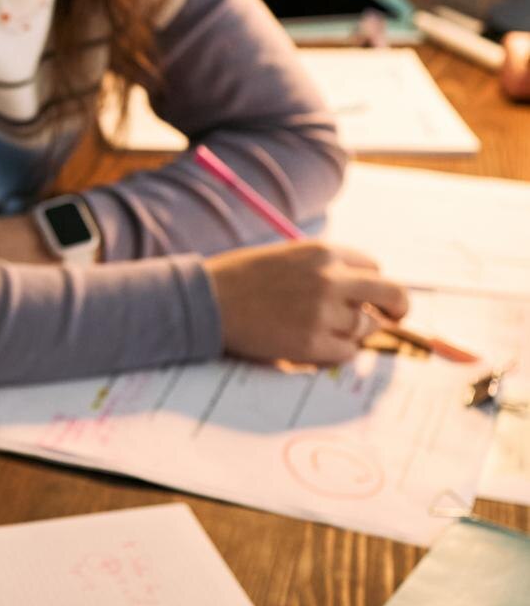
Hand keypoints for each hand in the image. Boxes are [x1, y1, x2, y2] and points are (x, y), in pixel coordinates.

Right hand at [206, 240, 409, 366]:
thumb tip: (363, 293)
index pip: (374, 268)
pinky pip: (347, 353)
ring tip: (324, 329)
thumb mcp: (289, 256)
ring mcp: (323, 314)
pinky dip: (337, 351)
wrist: (207, 301)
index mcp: (324, 253)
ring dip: (354, 331)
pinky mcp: (312, 345)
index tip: (366, 295)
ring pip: (366, 328)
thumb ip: (325, 269)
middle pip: (392, 294)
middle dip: (397, 307)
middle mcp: (330, 280)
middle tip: (393, 317)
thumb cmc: (243, 278)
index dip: (370, 283)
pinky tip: (315, 344)